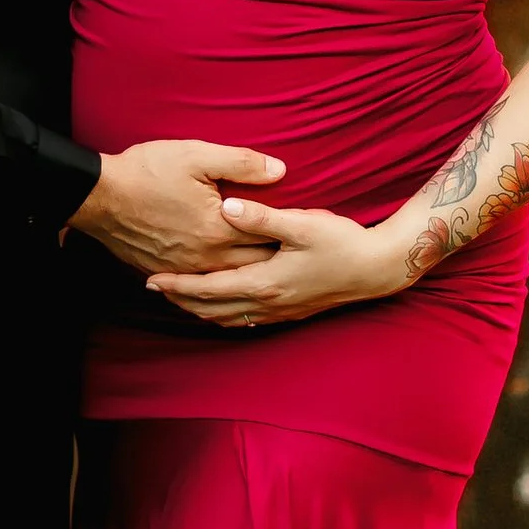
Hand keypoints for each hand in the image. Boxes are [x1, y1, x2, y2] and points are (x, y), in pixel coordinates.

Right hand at [67, 141, 285, 277]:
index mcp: (219, 230)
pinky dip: (218, 286)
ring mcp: (184, 268)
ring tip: (271, 277)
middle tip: (297, 260)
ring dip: (249, 278)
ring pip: (228, 282)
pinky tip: (228, 284)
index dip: (288, 237)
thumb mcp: (197, 155)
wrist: (98, 195)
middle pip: (251, 266)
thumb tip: (280, 171)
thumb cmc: (147, 171)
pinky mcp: (165, 271)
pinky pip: (200, 287)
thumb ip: (242, 164)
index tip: (309, 236)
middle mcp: (205, 257)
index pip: (266, 239)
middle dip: (274, 261)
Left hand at [147, 201, 410, 329]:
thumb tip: (224, 208)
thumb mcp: (301, 223)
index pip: (209, 288)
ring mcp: (280, 312)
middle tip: (154, 289)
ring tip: (180, 297)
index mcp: (264, 282)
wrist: (377, 269)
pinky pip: (246, 320)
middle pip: (212, 309)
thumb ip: (261, 217)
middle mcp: (267, 303)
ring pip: (228, 319)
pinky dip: (224, 315)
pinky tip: (221, 308)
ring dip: (201, 310)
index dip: (178, 284)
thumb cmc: (341, 242)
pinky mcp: (291, 312)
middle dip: (182, 299)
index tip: (151, 279)